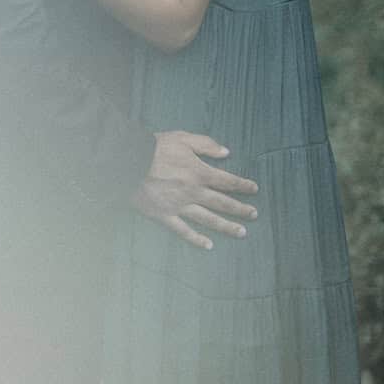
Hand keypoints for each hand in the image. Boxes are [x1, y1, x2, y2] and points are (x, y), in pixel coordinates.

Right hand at [131, 131, 258, 250]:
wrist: (129, 162)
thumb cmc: (155, 148)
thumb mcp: (183, 138)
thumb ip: (206, 144)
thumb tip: (226, 152)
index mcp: (199, 172)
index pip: (227, 181)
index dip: (242, 185)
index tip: (254, 189)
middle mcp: (194, 192)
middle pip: (222, 203)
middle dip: (240, 209)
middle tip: (254, 215)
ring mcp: (180, 206)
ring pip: (208, 219)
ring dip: (226, 226)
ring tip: (241, 233)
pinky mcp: (165, 216)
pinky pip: (183, 231)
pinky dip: (196, 239)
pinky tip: (208, 245)